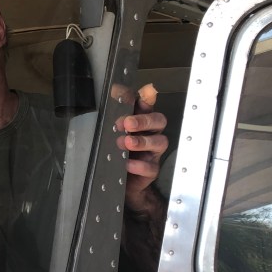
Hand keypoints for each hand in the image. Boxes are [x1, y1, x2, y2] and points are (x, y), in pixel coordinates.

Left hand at [113, 83, 168, 213]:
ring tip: (126, 142)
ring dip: (142, 141)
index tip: (140, 93)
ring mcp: (154, 153)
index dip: (146, 99)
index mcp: (142, 122)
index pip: (147, 106)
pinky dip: (139, 165)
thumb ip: (115, 114)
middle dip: (144, 120)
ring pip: (159, 142)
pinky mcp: (152, 170)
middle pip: (158, 121)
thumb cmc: (118, 151)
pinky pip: (150, 167)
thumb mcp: (112, 133)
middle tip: (127, 123)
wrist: (122, 182)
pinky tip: (127, 163)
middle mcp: (152, 134)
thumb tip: (115, 90)